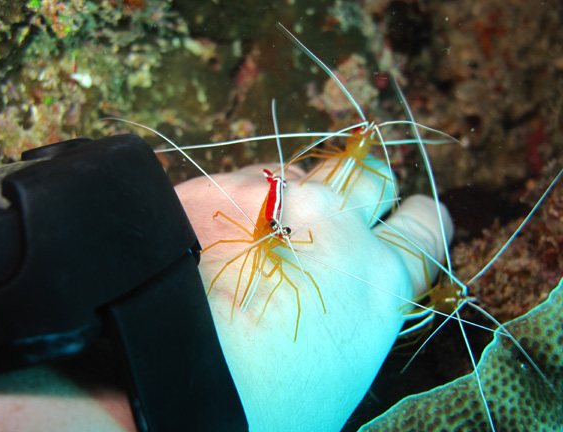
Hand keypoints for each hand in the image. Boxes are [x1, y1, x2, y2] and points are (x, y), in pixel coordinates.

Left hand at [176, 157, 452, 430]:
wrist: (171, 372)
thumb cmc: (261, 400)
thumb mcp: (341, 363)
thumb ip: (358, 306)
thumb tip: (350, 277)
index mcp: (377, 280)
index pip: (425, 224)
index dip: (418, 220)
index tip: (408, 216)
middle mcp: (335, 223)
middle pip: (371, 175)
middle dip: (362, 193)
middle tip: (334, 219)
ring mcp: (275, 197)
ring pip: (305, 171)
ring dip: (294, 198)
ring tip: (262, 240)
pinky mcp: (220, 185)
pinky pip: (248, 179)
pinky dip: (244, 202)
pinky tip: (219, 240)